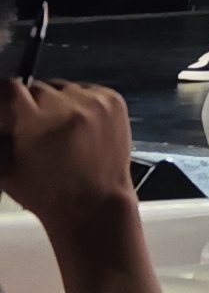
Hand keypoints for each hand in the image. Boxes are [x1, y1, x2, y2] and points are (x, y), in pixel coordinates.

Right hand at [0, 80, 139, 234]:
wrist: (94, 204)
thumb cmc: (45, 193)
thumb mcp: (5, 167)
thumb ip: (0, 135)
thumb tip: (3, 113)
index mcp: (34, 122)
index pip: (10, 88)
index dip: (4, 97)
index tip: (5, 107)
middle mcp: (67, 106)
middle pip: (36, 88)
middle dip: (30, 106)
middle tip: (33, 129)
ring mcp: (94, 101)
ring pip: (62, 88)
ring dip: (56, 104)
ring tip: (59, 133)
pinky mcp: (114, 101)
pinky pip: (87, 91)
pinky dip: (79, 105)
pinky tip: (79, 130)